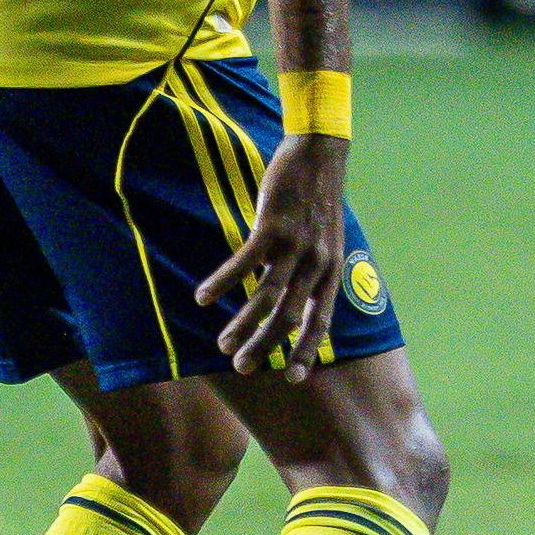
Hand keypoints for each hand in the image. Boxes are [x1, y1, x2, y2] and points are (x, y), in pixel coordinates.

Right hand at [195, 133, 354, 378]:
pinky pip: (244, 264)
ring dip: (242, 325)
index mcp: (332, 271)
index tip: (291, 378)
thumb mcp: (325, 241)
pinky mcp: (272, 226)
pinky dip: (222, 283)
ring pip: (266, 298)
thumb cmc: (317, 200)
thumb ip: (311, 271)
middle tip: (242, 367)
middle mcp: (317, 264)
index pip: (321, 322)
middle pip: (289, 318)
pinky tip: (203, 298)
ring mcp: (295, 246)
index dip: (306, 351)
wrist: (320, 155)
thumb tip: (288, 298)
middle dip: (265, 346)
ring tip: (223, 343)